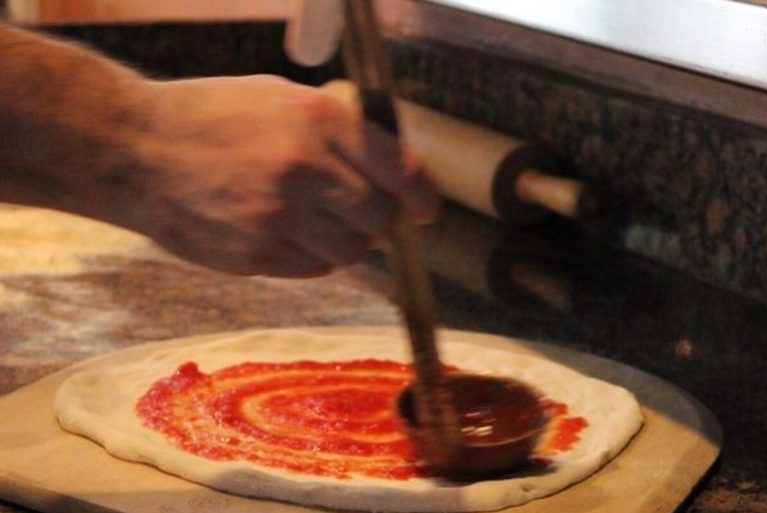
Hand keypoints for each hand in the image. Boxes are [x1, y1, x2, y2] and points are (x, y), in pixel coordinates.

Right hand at [129, 75, 439, 276]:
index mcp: (317, 121)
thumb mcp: (280, 97)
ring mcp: (278, 218)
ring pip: (351, 250)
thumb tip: (390, 171)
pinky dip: (316, 255)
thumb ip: (339, 131)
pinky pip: (315, 268)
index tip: (426, 209)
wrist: (135, 150)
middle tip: (368, 212)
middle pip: (380, 219)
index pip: (400, 171)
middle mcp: (304, 170)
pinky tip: (292, 233)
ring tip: (321, 219)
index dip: (422, 196)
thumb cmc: (210, 116)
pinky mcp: (255, 255)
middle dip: (382, 219)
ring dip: (349, 240)